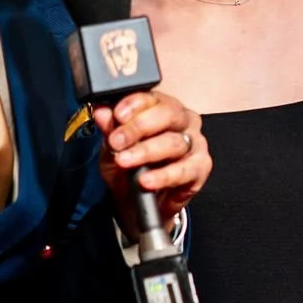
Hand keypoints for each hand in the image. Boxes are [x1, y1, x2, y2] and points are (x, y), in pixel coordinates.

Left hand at [93, 91, 210, 230]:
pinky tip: (146, 180)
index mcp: (161, 108)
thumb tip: (102, 112)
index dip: (134, 104)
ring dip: (146, 152)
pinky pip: (184, 169)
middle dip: (139, 127)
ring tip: (125, 161)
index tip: (117, 115)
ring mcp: (195, 143)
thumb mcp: (112, 149)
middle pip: (168, 114)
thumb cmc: (129, 170)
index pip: (152, 97)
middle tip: (117, 141)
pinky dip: (163, 175)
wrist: (136, 204)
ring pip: (174, 142)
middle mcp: (183, 121)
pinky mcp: (201, 167)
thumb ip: (110, 130)